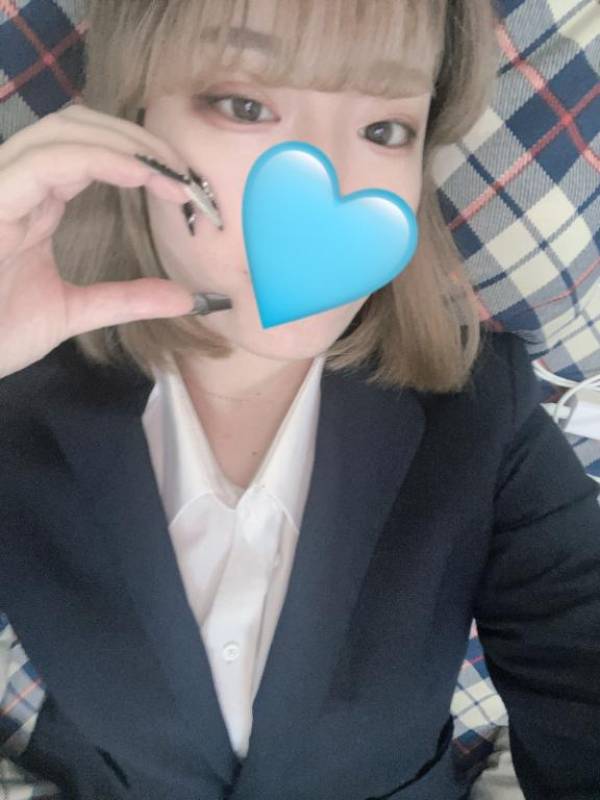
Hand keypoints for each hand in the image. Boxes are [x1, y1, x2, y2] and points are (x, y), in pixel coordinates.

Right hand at [0, 103, 194, 378]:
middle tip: (184, 171)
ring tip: (169, 171)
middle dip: (136, 139)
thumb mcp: (73, 312)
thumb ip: (126, 300)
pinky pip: (43, 162)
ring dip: (123, 143)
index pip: (87, 152)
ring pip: (61, 132)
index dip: (138, 157)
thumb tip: (186, 298)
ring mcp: (0, 188)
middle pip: (77, 126)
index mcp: (33, 203)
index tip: (184, 185)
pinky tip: (137, 173)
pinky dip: (97, 158)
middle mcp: (16, 185)